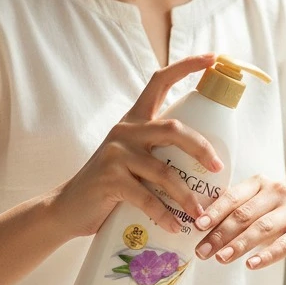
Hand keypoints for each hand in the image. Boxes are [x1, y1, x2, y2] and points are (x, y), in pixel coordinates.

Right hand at [48, 53, 224, 239]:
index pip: (160, 81)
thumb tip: (206, 160)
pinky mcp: (110, 180)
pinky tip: (175, 226)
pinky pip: (148, 198)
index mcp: (133, 120)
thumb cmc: (109, 185)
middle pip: (173, 129)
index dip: (187, 66)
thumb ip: (158, 151)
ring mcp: (116, 155)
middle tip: (218, 167)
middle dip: (201, 148)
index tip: (213, 58)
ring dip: (187, 195)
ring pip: (164, 171)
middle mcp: (125, 131)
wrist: (67, 208)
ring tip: (200, 214)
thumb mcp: (132, 159)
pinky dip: (165, 215)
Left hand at [192, 174, 285, 269]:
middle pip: (244, 214)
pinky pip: (284, 244)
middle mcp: (278, 192)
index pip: (233, 196)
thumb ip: (237, 213)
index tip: (197, 226)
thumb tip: (201, 228)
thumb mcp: (261, 209)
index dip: (214, 211)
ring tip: (221, 258)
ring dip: (239, 245)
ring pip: (262, 228)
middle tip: (202, 251)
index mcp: (261, 183)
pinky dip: (266, 255)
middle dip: (220, 234)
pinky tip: (251, 265)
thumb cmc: (283, 218)